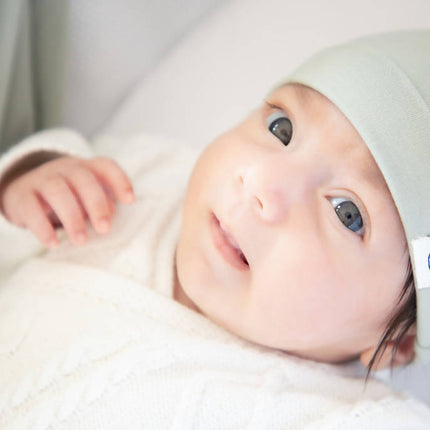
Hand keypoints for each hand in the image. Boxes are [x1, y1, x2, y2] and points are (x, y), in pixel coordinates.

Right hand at [0, 156, 134, 246]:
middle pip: (83, 178)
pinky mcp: (22, 196)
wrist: (25, 191)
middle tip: (105, 229)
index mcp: (86, 168)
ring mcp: (42, 179)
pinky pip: (31, 208)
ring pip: (57, 191)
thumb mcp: (86, 197)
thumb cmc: (69, 197)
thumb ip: (102, 204)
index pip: (105, 166)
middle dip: (96, 203)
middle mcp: (65, 169)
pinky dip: (42, 227)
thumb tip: (112, 215)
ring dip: (72, 217)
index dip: (120, 180)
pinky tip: (53, 243)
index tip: (131, 201)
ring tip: (81, 241)